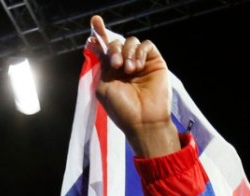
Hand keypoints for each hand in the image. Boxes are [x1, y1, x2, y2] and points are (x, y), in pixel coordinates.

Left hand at [89, 15, 179, 157]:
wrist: (143, 120)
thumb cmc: (122, 109)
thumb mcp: (104, 87)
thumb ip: (103, 66)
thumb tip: (100, 47)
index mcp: (110, 71)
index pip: (104, 49)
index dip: (99, 34)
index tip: (95, 21)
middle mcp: (124, 65)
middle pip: (117, 43)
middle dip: (114, 49)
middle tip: (116, 65)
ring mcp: (140, 63)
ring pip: (131, 42)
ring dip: (127, 52)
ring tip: (129, 69)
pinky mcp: (154, 61)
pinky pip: (146, 45)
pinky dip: (140, 52)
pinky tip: (138, 66)